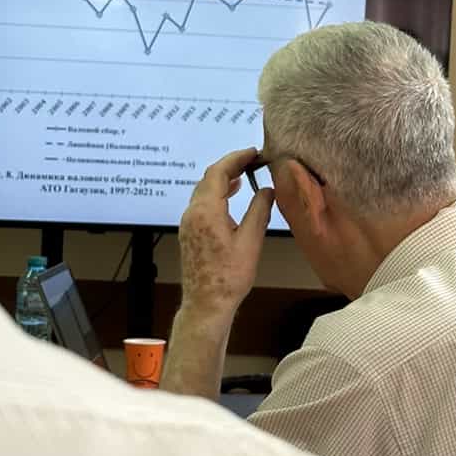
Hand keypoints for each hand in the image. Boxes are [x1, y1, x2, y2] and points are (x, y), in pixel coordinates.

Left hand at [176, 148, 272, 322]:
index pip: (218, 173)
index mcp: (206, 212)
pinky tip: (231, 195)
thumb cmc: (229, 277)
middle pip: (208, 178)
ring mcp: (188, 223)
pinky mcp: (189, 232)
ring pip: (203, 190)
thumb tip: (267, 190)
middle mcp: (192, 214)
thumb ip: (259, 210)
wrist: (207, 303)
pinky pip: (201, 203)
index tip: (253, 152)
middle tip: (252, 160)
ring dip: (223, 179)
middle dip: (230, 166)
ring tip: (245, 174)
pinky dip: (217, 193)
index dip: (236, 158)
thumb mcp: (251, 241)